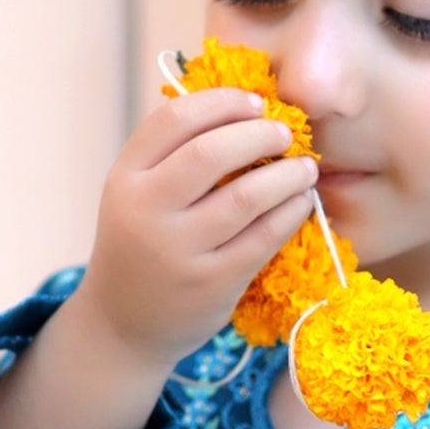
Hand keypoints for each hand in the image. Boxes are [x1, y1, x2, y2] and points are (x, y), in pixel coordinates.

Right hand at [0, 92, 320, 428]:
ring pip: (244, 196)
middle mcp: (146, 212)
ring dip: (285, 174)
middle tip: (285, 133)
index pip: (174, 120)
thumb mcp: (136, 195)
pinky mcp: (212, 284)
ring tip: (305, 167)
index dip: (222, 102)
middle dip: (258, 134)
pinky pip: (262, 238)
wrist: (124, 325)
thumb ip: (171, 154)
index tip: (254, 102)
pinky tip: (302, 202)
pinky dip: (290, 213)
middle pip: (210, 153)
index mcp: (125, 178)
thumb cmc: (141, 246)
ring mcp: (179, 251)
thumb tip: (240, 105)